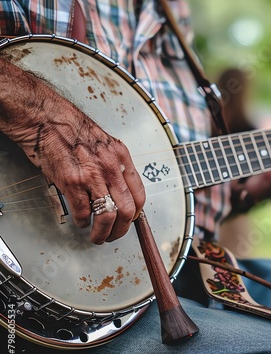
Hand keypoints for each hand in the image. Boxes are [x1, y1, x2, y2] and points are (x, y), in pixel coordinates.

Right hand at [0, 59, 145, 243]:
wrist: (46, 117)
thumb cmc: (71, 128)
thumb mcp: (104, 143)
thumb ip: (114, 164)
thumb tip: (119, 189)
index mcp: (121, 157)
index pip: (140, 194)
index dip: (137, 214)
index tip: (130, 221)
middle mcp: (111, 168)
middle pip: (128, 210)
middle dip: (122, 229)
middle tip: (114, 235)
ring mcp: (92, 176)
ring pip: (108, 216)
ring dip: (103, 232)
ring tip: (97, 237)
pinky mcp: (71, 182)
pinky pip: (84, 212)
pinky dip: (83, 222)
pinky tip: (81, 222)